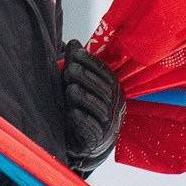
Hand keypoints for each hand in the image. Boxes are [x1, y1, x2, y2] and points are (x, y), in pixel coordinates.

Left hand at [60, 40, 124, 172]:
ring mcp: (108, 123)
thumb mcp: (78, 84)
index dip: (92, 62)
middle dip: (87, 77)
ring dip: (84, 97)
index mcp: (113, 90)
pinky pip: (93, 129)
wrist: (86, 142)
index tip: (77, 53)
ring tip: (70, 89)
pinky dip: (83, 120)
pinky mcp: (98, 140)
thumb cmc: (83, 108)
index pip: (106, 74)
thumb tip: (73, 42)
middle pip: (104, 89)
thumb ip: (76, 65)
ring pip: (100, 108)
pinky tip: (72, 112)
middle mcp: (115, 106)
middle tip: (70, 69)